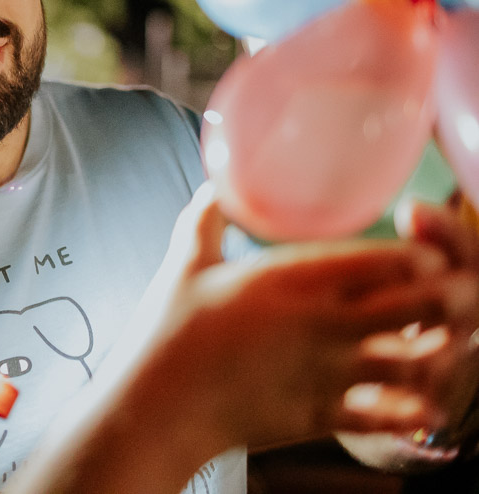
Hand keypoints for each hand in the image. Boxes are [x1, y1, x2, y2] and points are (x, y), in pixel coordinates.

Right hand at [123, 183, 478, 454]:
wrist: (159, 403)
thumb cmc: (168, 332)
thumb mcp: (184, 263)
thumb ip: (204, 220)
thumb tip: (211, 188)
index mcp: (293, 277)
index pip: (391, 259)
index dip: (421, 257)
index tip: (420, 257)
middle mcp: (324, 321)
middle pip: (425, 304)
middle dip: (448, 299)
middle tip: (445, 297)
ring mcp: (329, 371)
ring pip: (421, 361)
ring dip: (436, 354)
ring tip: (432, 348)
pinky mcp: (323, 414)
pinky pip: (393, 418)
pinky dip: (413, 412)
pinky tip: (417, 406)